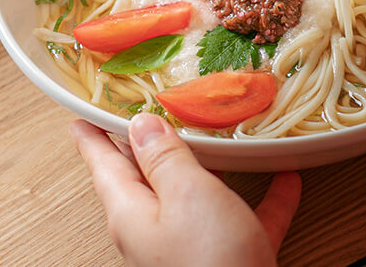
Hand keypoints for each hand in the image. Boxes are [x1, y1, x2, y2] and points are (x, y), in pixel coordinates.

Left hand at [71, 115, 301, 266]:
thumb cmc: (211, 262)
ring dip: (207, 168)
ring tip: (216, 137)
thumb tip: (142, 125)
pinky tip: (284, 180)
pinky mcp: (226, 261)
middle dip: (145, 145)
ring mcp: (189, 249)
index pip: (103, 163)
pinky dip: (262, 199)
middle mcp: (154, 232)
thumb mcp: (186, 194)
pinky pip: (241, 221)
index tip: (81, 116)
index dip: (91, 135)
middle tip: (143, 114)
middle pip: (145, 179)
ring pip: (194, 198)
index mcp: (132, 212)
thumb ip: (164, 157)